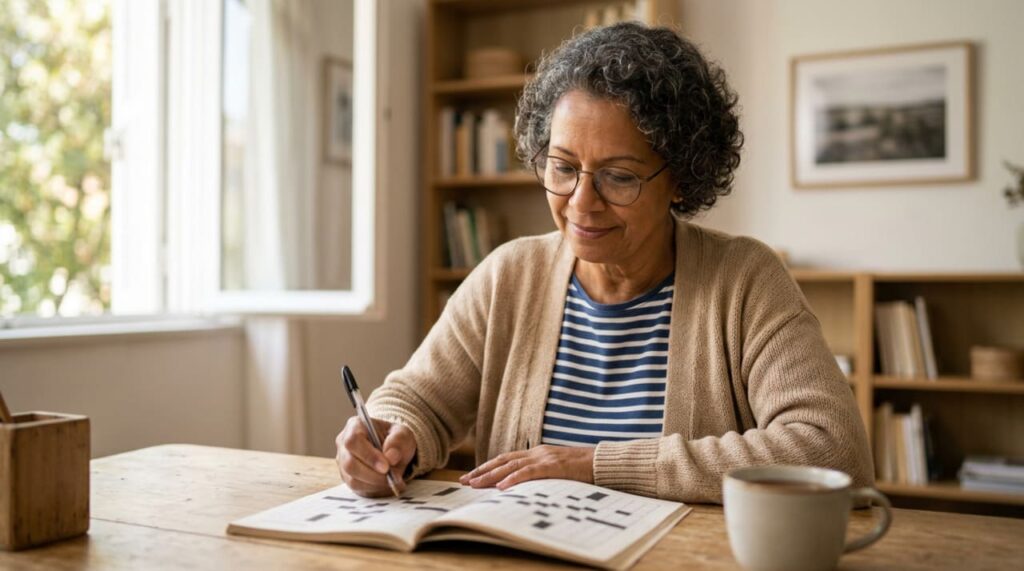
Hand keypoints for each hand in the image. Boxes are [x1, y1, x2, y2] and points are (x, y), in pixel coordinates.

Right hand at [335, 415, 416, 496]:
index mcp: (355, 426)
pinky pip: (357, 487)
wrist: (393, 450)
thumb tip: (391, 457)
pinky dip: (374, 488)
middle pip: (350, 463)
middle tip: (393, 477)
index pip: (353, 441)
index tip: (386, 466)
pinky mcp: (347, 476)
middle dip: (373, 474)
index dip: (368, 456)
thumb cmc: (395, 439)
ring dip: (375, 483)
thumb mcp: (403, 434)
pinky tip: (387, 484)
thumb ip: (398, 441)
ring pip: (352, 479)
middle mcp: (344, 443)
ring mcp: (343, 461)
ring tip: (393, 480)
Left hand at [458, 445, 593, 489]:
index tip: (472, 475)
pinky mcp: (554, 467)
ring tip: (475, 484)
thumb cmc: (584, 470)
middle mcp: (538, 453)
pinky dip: (513, 479)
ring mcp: (545, 458)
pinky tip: (501, 487)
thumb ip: (542, 474)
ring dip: (491, 475)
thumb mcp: (558, 471)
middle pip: (504, 461)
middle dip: (482, 471)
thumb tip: (525, 486)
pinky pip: (529, 473)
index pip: (507, 459)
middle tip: (464, 480)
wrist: (604, 463)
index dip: (488, 467)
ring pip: (511, 466)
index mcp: (538, 453)